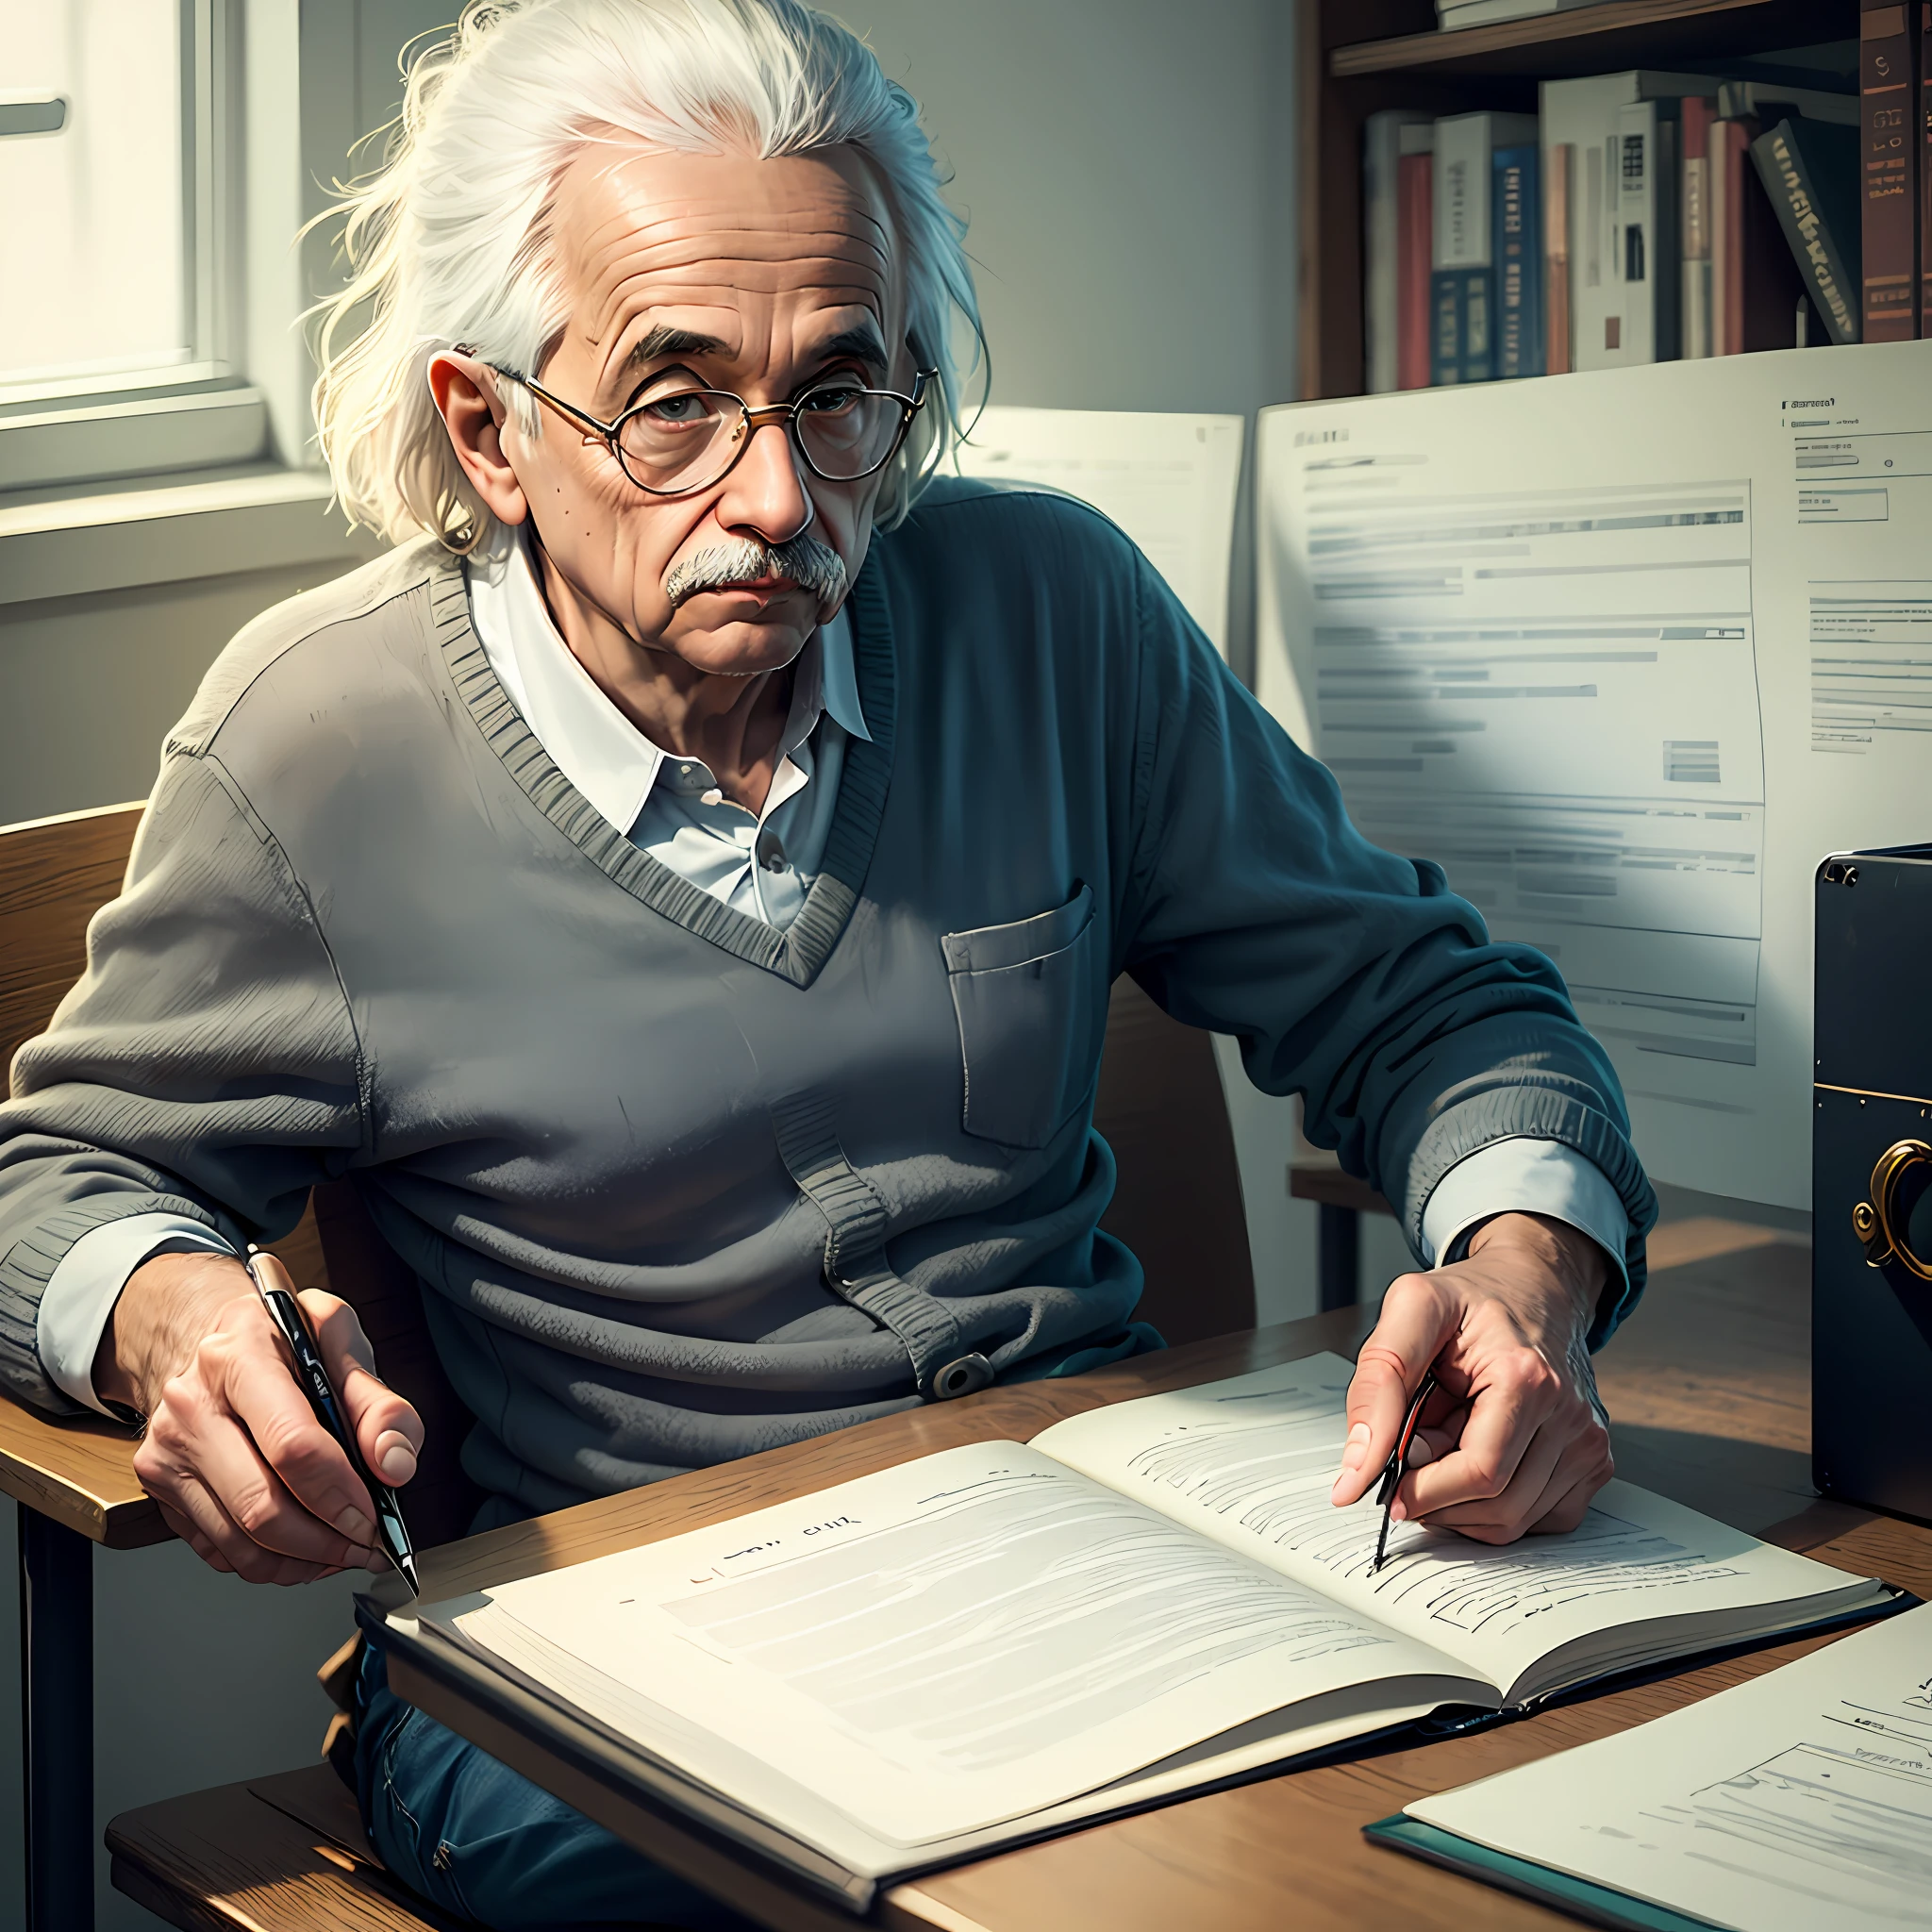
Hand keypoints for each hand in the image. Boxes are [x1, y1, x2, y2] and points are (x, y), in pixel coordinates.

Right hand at [96, 1248, 422, 1584]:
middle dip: (327, 1540)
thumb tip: (395, 1464)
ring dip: (304, 1561)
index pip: (291, 1445)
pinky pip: (220, 1551)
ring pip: (241, 1542)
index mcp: (239, 1359)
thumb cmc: (277, 1335)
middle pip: (261, 1507)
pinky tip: (306, 1547)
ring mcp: (169, 1453)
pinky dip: (272, 1563)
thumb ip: (377, 1401)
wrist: (206, 1334)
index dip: (338, 1492)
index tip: (373, 1515)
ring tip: (345, 1549)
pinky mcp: (162, 1488)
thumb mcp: (338, 1337)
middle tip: (368, 1543)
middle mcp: (192, 1408)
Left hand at [1328, 1213, 1613, 1543]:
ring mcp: (1587, 1442)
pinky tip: (1479, 1459)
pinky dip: (1497, 1505)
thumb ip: (1377, 1388)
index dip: (1423, 1492)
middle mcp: (1569, 1415)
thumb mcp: (1409, 1312)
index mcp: (1527, 1377)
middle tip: (1415, 1449)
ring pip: (1515, 1521)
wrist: (1535, 1287)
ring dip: (1464, 1500)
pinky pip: (1539, 1519)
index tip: (1386, 1488)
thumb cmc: (1473, 1299)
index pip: (1479, 1473)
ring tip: (1448, 1441)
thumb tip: (1355, 1474)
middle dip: (1439, 1493)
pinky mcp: (1593, 1462)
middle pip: (1497, 1506)